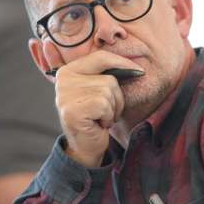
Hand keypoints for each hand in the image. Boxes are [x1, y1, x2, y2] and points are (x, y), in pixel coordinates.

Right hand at [54, 51, 143, 166]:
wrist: (85, 146)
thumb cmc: (94, 117)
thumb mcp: (95, 90)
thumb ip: (100, 70)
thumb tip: (118, 61)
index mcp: (67, 71)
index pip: (100, 57)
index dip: (122, 63)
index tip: (139, 71)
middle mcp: (63, 81)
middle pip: (109, 78)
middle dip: (116, 97)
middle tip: (106, 111)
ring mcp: (66, 96)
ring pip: (109, 92)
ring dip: (112, 109)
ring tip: (101, 118)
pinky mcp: (73, 110)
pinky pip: (105, 106)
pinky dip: (108, 117)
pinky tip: (98, 124)